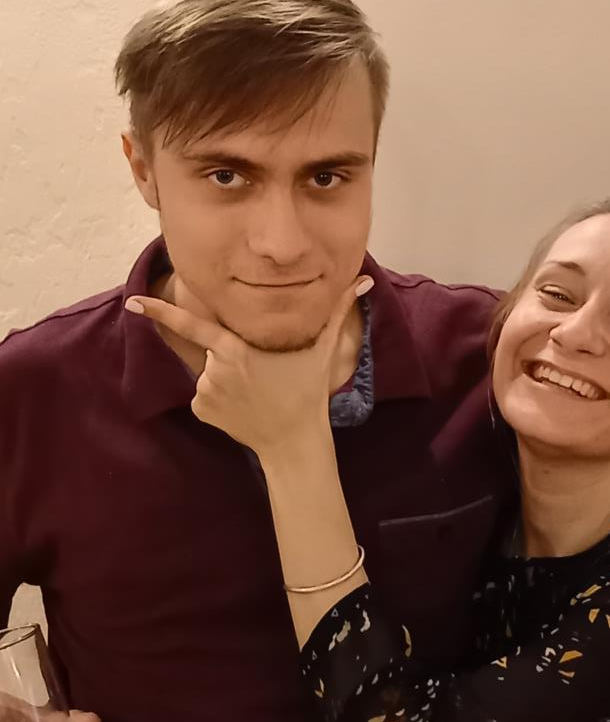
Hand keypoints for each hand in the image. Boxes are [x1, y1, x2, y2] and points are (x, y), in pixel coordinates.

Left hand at [124, 276, 372, 460]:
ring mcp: (206, 392)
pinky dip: (219, 396)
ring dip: (227, 375)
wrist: (294, 441)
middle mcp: (215, 369)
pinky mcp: (201, 410)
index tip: (132, 302)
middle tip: (262, 374)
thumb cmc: (307, 391)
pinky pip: (205, 393)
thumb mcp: (323, 348)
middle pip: (215, 347)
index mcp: (237, 348)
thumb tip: (366, 280)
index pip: (191, 325)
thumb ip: (339, 311)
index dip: (159, 312)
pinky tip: (243, 404)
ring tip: (256, 390)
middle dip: (233, 353)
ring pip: (209, 370)